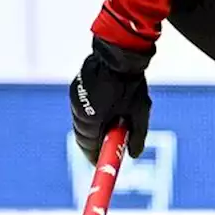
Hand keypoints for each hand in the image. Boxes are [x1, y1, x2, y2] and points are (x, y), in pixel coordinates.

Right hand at [70, 36, 152, 164]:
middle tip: (107, 147)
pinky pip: (83, 107)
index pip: (88, 146)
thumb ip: (136, 136)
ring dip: (94, 126)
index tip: (103, 162)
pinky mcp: (76, 86)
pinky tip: (106, 109)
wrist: (120, 53)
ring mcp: (75, 97)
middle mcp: (78, 109)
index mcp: (91, 119)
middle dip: (94, 143)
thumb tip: (134, 156)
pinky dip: (93, 113)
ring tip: (110, 126)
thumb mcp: (139, 113)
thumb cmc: (131, 83)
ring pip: (82, 121)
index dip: (96, 156)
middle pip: (82, 135)